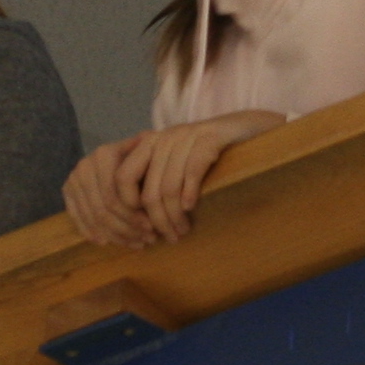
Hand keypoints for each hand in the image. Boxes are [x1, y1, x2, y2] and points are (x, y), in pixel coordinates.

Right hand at [65, 133, 160, 251]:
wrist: (121, 152)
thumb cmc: (142, 159)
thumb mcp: (150, 160)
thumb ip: (151, 178)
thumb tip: (157, 204)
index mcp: (104, 155)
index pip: (115, 198)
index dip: (134, 216)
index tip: (152, 228)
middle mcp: (85, 166)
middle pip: (103, 210)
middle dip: (127, 229)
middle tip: (147, 240)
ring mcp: (73, 178)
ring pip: (93, 217)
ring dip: (115, 235)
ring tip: (136, 244)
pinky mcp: (67, 190)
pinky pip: (77, 217)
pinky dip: (92, 232)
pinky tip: (107, 242)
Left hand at [134, 111, 286, 243]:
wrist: (241, 127)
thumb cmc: (203, 151)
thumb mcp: (173, 162)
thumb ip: (155, 181)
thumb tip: (138, 222)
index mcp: (147, 145)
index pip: (123, 178)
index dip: (129, 207)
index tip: (144, 227)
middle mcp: (162, 138)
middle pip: (150, 192)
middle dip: (158, 222)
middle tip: (170, 237)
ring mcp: (185, 137)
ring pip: (169, 188)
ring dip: (176, 216)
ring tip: (183, 230)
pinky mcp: (209, 138)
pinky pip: (192, 172)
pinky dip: (190, 194)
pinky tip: (192, 208)